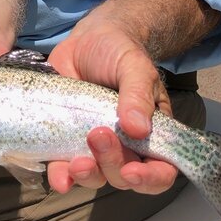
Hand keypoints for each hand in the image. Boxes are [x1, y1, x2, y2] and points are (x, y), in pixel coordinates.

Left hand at [45, 19, 176, 196]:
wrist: (85, 41)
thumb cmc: (118, 52)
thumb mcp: (134, 66)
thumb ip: (138, 94)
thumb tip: (138, 128)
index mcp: (151, 132)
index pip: (161, 169)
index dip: (150, 179)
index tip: (132, 172)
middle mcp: (125, 146)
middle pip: (123, 176)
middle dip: (112, 164)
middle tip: (98, 135)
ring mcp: (94, 146)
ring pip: (96, 177)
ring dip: (87, 175)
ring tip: (77, 160)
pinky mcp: (67, 141)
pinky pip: (64, 169)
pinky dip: (61, 178)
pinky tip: (58, 177)